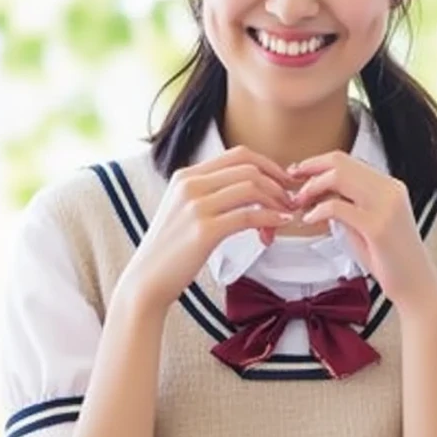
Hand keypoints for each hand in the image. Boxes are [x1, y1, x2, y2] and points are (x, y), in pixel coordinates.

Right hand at [120, 147, 295, 314]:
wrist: (146, 282)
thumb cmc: (171, 250)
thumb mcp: (184, 210)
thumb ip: (210, 194)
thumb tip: (251, 189)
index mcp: (186, 175)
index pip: (238, 154)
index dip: (268, 164)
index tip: (284, 181)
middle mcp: (190, 184)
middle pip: (249, 168)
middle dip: (277, 182)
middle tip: (290, 201)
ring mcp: (195, 206)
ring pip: (251, 188)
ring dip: (276, 201)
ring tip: (284, 218)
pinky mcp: (203, 230)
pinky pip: (248, 216)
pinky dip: (270, 218)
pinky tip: (277, 226)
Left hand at [289, 151, 436, 316]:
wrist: (417, 286)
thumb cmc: (389, 258)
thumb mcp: (368, 222)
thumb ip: (349, 204)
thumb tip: (318, 192)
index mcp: (389, 185)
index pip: (347, 160)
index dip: (318, 163)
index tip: (298, 172)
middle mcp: (389, 189)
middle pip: (340, 162)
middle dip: (310, 169)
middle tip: (292, 182)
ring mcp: (385, 206)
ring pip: (338, 177)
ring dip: (312, 187)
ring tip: (299, 202)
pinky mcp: (377, 226)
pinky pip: (338, 206)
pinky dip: (318, 210)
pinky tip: (309, 219)